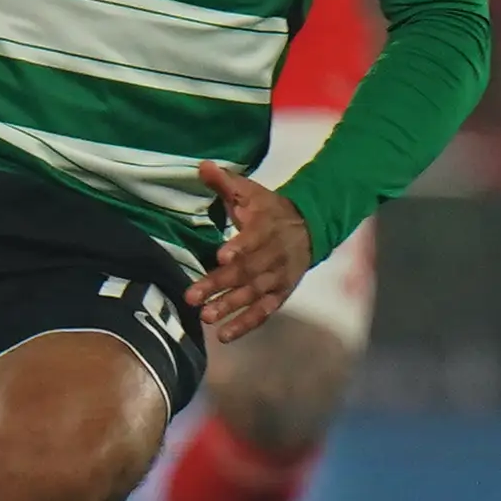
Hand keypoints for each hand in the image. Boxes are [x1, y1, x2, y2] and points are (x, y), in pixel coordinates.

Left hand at [186, 162, 309, 341]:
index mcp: (267, 227)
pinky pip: (264, 311)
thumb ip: (225, 181)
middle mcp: (275, 255)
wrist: (309, 227)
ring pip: (254, 294)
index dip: (239, 247)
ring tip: (206, 317)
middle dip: (219, 285)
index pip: (253, 238)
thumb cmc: (268, 208)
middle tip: (192, 297)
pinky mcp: (281, 293)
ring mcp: (279, 277)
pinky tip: (225, 335)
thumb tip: (203, 165)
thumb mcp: (250, 191)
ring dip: (230, 307)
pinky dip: (246, 324)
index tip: (221, 256)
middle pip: (247, 272)